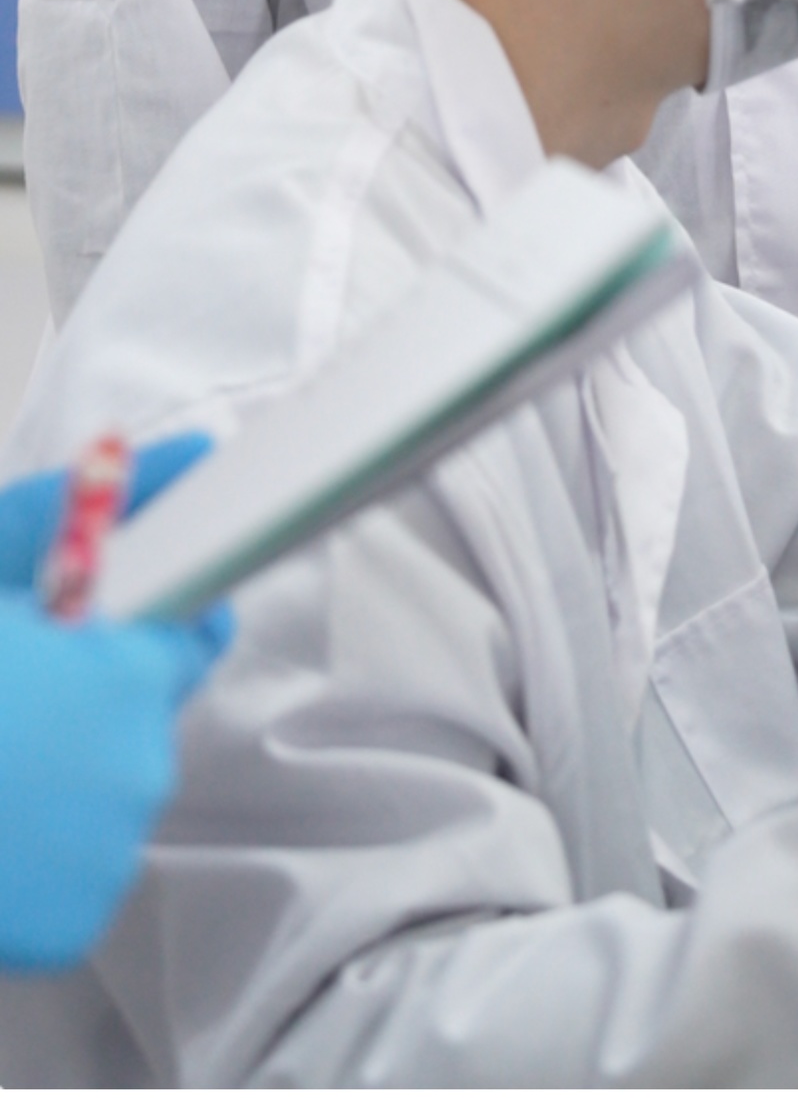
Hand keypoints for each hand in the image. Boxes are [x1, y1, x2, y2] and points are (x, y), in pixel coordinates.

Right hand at [0, 437, 230, 972]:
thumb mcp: (0, 558)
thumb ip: (92, 508)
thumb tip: (194, 454)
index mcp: (129, 670)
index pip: (189, 635)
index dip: (137, 626)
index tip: (98, 627)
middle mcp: (141, 764)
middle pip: (137, 717)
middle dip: (83, 701)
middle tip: (7, 697)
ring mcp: (108, 855)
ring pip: (105, 796)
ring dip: (57, 779)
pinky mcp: (74, 926)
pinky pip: (76, 874)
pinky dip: (37, 858)